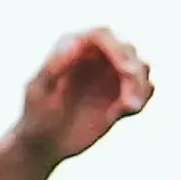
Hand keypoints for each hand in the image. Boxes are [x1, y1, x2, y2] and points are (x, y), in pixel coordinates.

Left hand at [16, 28, 151, 166]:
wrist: (44, 144)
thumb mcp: (39, 92)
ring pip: (140, 68)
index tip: (125, 70)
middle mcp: (95, 57)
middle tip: (127, 99)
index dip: (117, 48)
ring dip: (140, 86)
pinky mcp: (121, 94)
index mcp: (72, 49)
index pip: (102, 35)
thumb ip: (54, 66)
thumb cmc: (35, 116)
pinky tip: (127, 111)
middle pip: (126, 50)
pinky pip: (145, 89)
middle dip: (132, 69)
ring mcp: (110, 75)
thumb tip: (76, 42)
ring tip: (128, 108)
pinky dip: (142, 97)